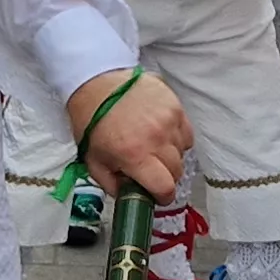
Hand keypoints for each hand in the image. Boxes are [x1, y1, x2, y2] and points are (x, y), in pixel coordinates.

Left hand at [66, 69, 191, 200]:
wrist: (97, 83)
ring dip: (171, 156)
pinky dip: (178, 138)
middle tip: (151, 171)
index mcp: (135, 155)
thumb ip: (112, 185)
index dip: (163, 196)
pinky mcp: (175, 106)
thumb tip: (129, 196)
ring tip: (153, 148)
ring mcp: (168, 121)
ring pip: (183, 152)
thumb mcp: (94, 161)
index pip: (165, 187)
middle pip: (177, 172)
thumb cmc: (93, 120)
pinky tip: (162, 134)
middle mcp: (156, 139)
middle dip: (165, 177)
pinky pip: (186, 133)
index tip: (157, 195)